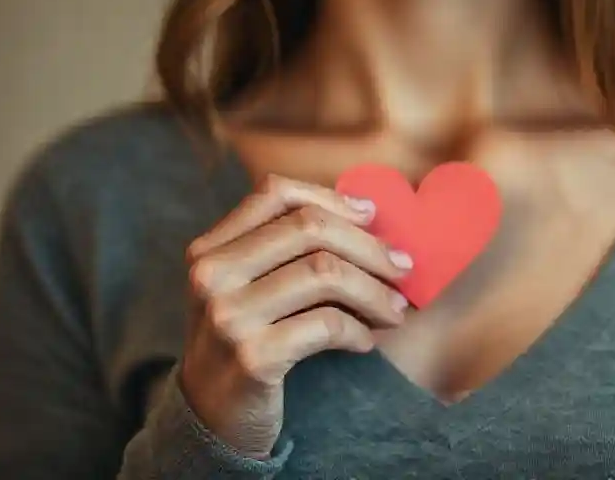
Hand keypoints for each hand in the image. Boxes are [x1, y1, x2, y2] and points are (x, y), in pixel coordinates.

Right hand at [179, 174, 411, 457]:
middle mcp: (213, 275)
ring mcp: (229, 316)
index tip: (372, 216)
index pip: (275, 194)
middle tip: (403, 268)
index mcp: (211, 248)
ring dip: (375, 291)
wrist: (211, 420)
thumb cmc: (246, 343)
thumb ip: (286, 250)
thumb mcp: (246, 288)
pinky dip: (359, 331)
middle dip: (368, 246)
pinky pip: (328, 324)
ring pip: (325, 273)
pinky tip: (365, 342)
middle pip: (309, 228)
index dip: (331, 198)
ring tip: (395, 310)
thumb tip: (368, 215)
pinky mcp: (254, 356)